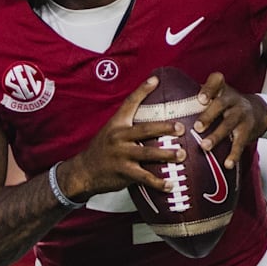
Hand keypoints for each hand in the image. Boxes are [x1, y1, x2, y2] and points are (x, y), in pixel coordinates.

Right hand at [59, 76, 185, 199]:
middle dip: (165, 128)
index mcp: (117, 124)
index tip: (155, 80)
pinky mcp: (124, 173)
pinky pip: (145, 177)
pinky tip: (171, 185)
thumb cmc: (102, 150)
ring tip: (182, 155)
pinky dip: (159, 183)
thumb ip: (127, 125)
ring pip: (148, 154)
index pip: (130, 103)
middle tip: (181, 128)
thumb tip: (151, 118)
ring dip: (167, 154)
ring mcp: (121, 155)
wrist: (83, 171)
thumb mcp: (110, 132)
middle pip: (145, 129)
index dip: (142, 91)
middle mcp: (119, 137)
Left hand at [194, 72, 266, 168]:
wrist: (258, 111)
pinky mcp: (248, 131)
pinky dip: (234, 154)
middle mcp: (233, 99)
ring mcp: (241, 115)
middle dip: (208, 116)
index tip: (200, 98)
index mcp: (221, 89)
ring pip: (229, 124)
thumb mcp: (216, 95)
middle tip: (197, 127)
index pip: (216, 81)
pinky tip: (227, 164)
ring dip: (217, 136)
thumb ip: (194, 98)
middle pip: (221, 104)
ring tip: (205, 147)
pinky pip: (241, 143)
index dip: (209, 89)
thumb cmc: (227, 105)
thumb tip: (162, 107)